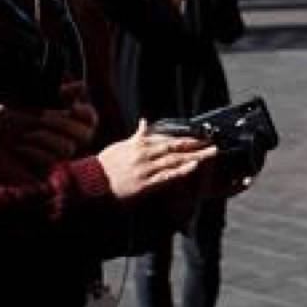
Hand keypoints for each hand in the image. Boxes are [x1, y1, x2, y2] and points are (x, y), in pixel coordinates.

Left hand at [0, 95, 98, 169]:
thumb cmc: (3, 122)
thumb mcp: (30, 103)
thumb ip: (57, 95)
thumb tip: (82, 85)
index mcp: (63, 121)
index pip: (89, 119)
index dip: (87, 113)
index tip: (75, 107)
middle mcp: (63, 140)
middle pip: (85, 134)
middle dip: (62, 123)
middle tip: (41, 117)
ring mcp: (54, 158)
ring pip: (67, 148)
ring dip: (42, 137)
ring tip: (23, 135)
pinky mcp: (43, 173)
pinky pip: (51, 162)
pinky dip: (33, 151)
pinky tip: (18, 149)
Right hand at [97, 120, 217, 199]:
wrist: (93, 182)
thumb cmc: (107, 164)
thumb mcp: (122, 145)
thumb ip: (137, 135)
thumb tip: (145, 121)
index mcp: (140, 144)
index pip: (168, 138)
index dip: (186, 138)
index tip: (201, 137)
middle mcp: (144, 154)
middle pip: (175, 147)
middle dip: (195, 145)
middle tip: (213, 143)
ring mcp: (145, 169)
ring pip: (174, 160)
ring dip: (194, 156)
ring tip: (211, 154)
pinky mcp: (144, 184)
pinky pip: (166, 176)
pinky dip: (180, 170)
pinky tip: (193, 167)